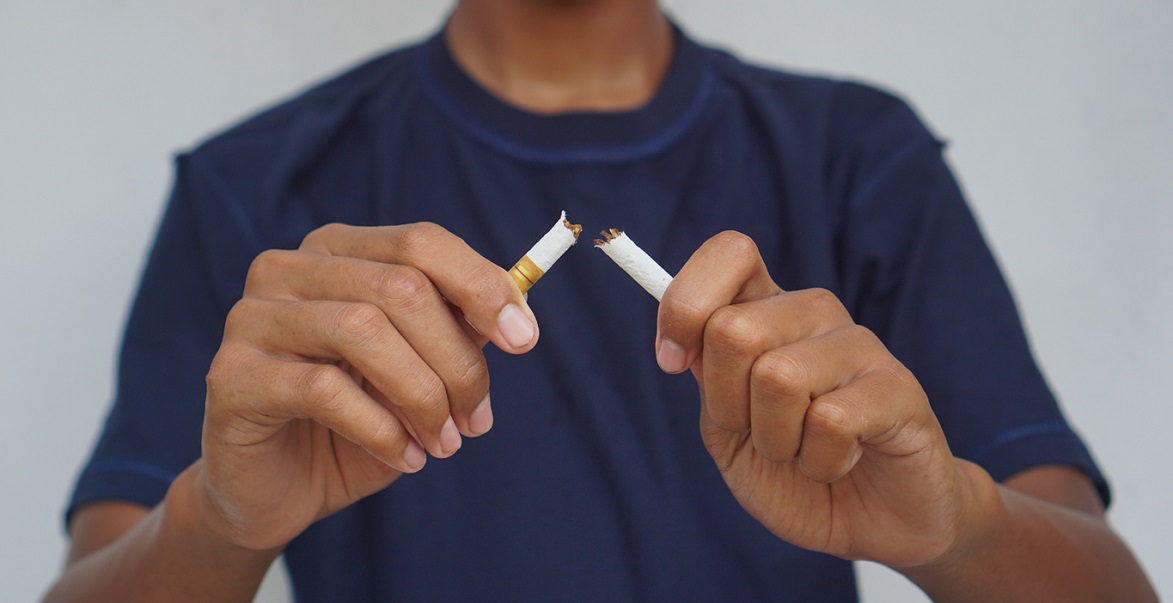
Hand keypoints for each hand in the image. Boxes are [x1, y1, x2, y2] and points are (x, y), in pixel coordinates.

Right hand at [196, 222, 538, 550]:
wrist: (277, 490)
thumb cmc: (355, 421)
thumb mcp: (419, 371)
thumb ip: (457, 332)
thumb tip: (515, 311)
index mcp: (337, 252)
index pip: (420, 242)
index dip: (481, 286)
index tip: (524, 339)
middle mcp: (287, 269)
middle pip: (400, 287)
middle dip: (457, 360)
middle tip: (479, 421)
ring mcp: (252, 317)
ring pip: (363, 331)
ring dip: (423, 397)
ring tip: (444, 443)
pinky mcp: (231, 375)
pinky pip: (323, 388)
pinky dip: (381, 428)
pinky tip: (405, 457)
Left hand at [656, 232, 975, 566]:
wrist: (870, 524)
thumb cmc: (790, 471)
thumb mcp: (727, 428)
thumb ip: (706, 376)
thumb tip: (678, 342)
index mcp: (767, 309)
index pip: (730, 253)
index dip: (685, 304)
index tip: (672, 361)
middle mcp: (814, 313)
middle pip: (733, 328)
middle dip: (728, 404)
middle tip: (759, 433)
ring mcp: (860, 346)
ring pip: (778, 378)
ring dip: (775, 441)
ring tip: (803, 452)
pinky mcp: (899, 388)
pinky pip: (830, 421)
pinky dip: (819, 463)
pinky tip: (841, 462)